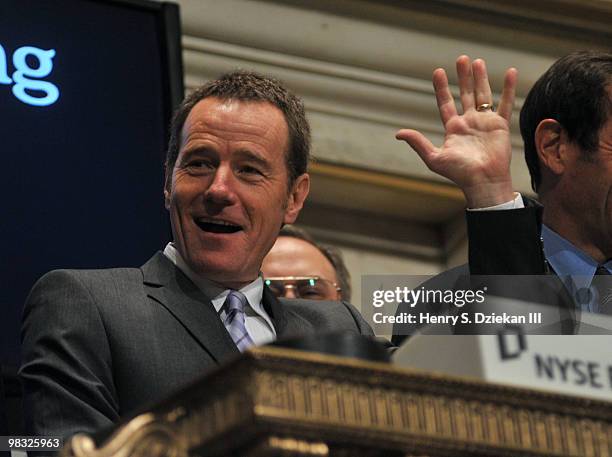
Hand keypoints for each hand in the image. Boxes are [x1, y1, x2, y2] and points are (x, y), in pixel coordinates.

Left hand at [396, 55, 517, 207]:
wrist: (483, 182)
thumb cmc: (459, 173)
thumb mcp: (434, 158)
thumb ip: (418, 143)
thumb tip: (398, 133)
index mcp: (453, 128)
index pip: (445, 103)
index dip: (442, 88)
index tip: (438, 72)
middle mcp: (468, 122)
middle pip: (465, 94)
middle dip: (463, 77)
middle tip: (461, 58)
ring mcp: (484, 122)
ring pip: (483, 95)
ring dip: (480, 78)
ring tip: (477, 61)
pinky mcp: (500, 125)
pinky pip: (505, 103)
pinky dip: (508, 88)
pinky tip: (509, 72)